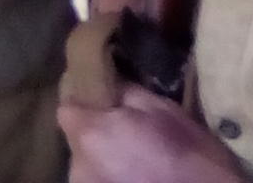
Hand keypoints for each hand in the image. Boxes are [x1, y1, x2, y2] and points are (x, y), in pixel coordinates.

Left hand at [60, 84, 242, 182]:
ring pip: (87, 160)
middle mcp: (77, 166)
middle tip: (126, 122)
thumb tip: (109, 79)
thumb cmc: (185, 151)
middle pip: (78, 136)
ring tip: (134, 151)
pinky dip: (109, 172)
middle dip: (97, 126)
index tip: (104, 93)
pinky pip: (96, 178)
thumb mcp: (160, 108)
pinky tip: (134, 171)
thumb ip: (125, 92)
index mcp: (91, 134)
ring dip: (103, 152)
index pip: (67, 107)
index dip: (85, 98)